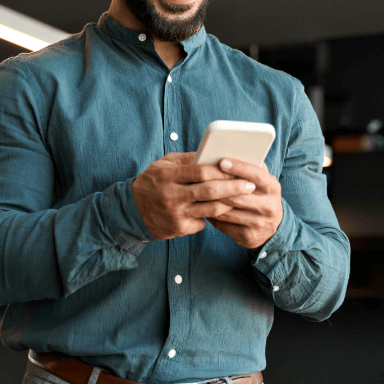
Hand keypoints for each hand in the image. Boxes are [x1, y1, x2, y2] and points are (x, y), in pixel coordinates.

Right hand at [132, 152, 257, 239]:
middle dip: (233, 187)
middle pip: (209, 191)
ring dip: (230, 203)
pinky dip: (213, 215)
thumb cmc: (153, 181)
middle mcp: (171, 196)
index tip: (238, 168)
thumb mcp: (164, 165)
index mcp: (167, 175)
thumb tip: (213, 154)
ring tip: (243, 197)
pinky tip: (222, 210)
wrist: (133, 210)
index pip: (199, 171)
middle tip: (250, 185)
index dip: (221, 169)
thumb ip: (187, 160)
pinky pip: (203, 222)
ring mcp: (175, 214)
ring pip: (210, 209)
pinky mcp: (178, 229)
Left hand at [206, 159, 282, 248]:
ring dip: (210, 200)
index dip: (239, 167)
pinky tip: (201, 206)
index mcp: (273, 188)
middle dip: (217, 185)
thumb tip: (227, 153)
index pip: (257, 175)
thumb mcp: (261, 181)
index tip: (222, 160)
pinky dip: (211, 214)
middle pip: (238, 195)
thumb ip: (250, 167)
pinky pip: (223, 224)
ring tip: (196, 190)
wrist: (272, 226)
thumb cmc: (260, 194)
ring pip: (227, 210)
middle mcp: (269, 206)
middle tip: (200, 176)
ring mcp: (259, 223)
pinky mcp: (248, 236)